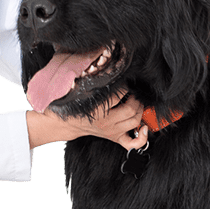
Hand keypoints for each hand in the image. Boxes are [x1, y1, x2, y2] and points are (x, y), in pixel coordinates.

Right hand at [27, 90, 148, 150]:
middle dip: (136, 98)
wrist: (65, 123)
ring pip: (135, 121)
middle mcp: (107, 122)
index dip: (126, 85)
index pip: (119, 94)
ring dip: (140, 110)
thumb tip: (103, 65)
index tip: (125, 81)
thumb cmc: (72, 106)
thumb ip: (93, 80)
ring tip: (136, 102)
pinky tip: (144, 128)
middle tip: (133, 91)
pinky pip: (132, 143)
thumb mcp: (80, 90)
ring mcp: (112, 131)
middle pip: (132, 109)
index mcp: (98, 110)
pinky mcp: (114, 137)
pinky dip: (142, 137)